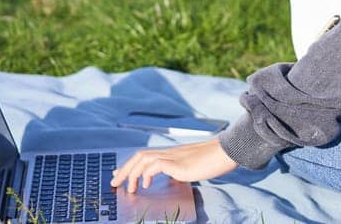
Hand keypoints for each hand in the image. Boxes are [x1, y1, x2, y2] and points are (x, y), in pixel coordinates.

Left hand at [109, 139, 238, 193]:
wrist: (225, 153)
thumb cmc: (212, 160)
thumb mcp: (192, 167)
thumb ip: (180, 170)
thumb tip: (172, 177)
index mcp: (170, 154)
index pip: (144, 156)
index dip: (130, 165)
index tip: (119, 174)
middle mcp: (169, 153)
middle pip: (139, 156)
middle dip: (124, 169)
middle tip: (114, 182)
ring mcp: (173, 157)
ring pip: (143, 159)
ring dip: (132, 173)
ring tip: (128, 187)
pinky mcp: (179, 164)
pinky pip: (156, 165)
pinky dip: (147, 173)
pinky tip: (145, 183)